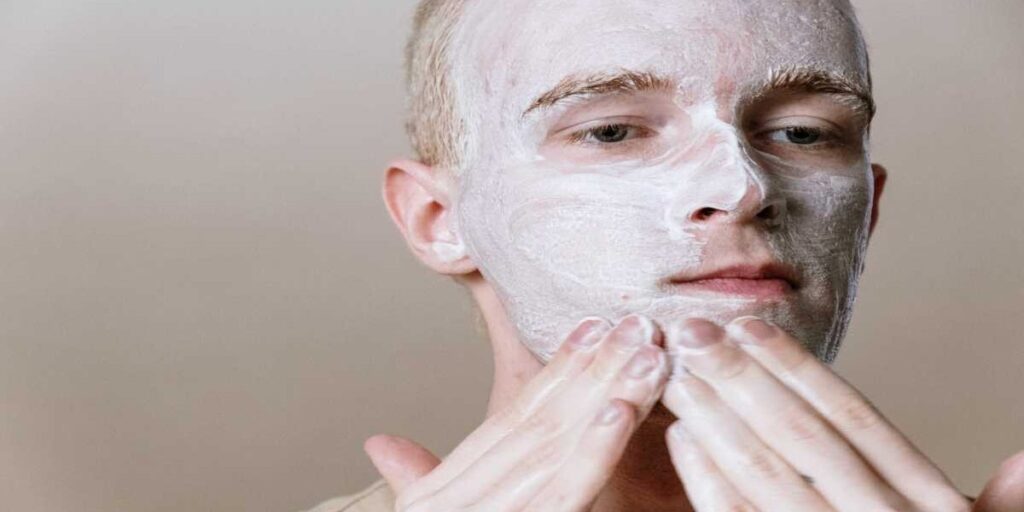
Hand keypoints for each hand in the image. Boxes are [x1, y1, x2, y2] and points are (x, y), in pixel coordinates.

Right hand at [364, 315, 669, 510]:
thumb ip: (418, 481)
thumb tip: (381, 442)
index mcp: (438, 497)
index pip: (507, 423)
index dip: (555, 372)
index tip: (596, 327)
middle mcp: (448, 502)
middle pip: (535, 423)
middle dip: (591, 371)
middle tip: (638, 324)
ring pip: (552, 448)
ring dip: (603, 396)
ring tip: (644, 355)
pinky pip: (560, 494)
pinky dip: (591, 452)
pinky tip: (620, 413)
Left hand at [660, 316, 979, 510]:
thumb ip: (990, 507)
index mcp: (928, 507)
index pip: (855, 420)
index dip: (797, 369)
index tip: (748, 326)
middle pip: (800, 436)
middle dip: (739, 378)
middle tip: (691, 332)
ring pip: (765, 473)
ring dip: (714, 418)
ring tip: (677, 374)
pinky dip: (706, 480)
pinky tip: (680, 439)